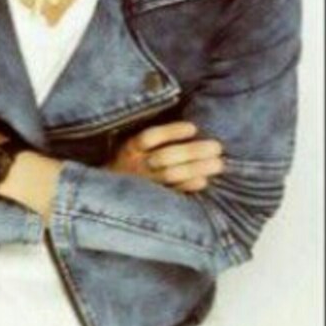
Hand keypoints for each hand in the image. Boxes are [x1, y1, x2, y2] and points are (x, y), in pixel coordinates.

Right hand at [106, 120, 223, 192]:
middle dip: (193, 152)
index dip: (171, 132)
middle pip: (165, 157)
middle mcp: (134, 165)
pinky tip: (204, 181)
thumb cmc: (132, 160)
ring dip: (196, 169)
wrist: (106, 192)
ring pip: (170, 175)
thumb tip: (193, 126)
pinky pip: (171, 193)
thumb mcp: (135, 145)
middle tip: (217, 147)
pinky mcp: (150, 199)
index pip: (149, 138)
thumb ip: (157, 137)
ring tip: (218, 164)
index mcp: (130, 148)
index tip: (193, 128)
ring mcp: (142, 184)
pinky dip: (188, 186)